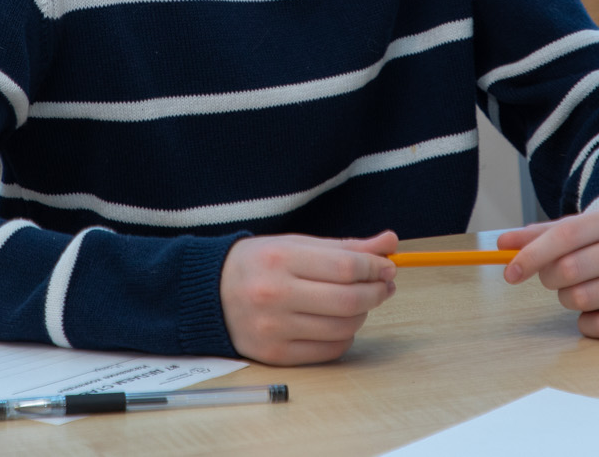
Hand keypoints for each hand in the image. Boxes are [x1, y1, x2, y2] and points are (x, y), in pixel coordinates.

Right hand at [219, 230, 397, 364]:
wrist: (208, 294)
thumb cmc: (257, 264)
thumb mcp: (295, 244)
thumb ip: (344, 246)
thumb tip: (389, 243)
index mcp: (280, 259)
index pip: (345, 267)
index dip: (375, 268)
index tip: (387, 266)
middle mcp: (275, 294)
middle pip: (348, 300)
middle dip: (376, 292)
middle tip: (384, 285)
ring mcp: (274, 328)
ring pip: (342, 328)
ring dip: (363, 314)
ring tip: (360, 302)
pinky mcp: (275, 355)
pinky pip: (328, 351)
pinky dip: (345, 337)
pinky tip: (340, 323)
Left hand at [496, 206, 598, 338]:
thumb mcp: (586, 227)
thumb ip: (543, 234)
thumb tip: (503, 244)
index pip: (566, 235)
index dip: (532, 255)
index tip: (509, 272)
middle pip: (570, 270)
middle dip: (550, 278)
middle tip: (554, 277)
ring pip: (583, 299)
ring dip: (567, 299)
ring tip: (579, 290)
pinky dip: (587, 323)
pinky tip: (595, 310)